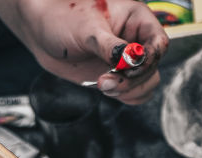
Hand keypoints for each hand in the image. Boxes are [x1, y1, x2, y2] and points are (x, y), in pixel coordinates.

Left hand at [0, 0, 168, 103]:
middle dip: (132, 79)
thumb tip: (132, 60)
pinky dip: (124, 96)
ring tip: (101, 84)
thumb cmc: (63, 18)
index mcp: (137, 19)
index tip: (128, 68)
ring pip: (146, 84)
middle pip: (153, 68)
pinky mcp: (117, 76)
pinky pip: (133, 93)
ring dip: (128, 90)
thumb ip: (111, 46)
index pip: (159, 43)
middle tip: (104, 81)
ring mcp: (127, 60)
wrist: (41, 30)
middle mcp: (136, 40)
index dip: (149, 59)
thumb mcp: (87, 29)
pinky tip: (104, 89)